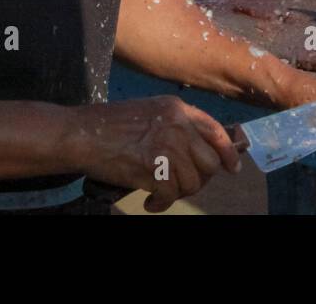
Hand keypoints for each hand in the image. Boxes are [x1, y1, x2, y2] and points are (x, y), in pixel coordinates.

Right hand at [74, 97, 241, 212]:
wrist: (83, 134)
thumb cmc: (111, 124)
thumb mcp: (151, 112)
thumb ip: (175, 125)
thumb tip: (196, 149)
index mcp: (178, 110)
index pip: (216, 132)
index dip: (227, 153)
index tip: (232, 168)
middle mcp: (177, 127)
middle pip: (209, 162)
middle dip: (200, 179)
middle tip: (183, 185)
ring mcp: (166, 148)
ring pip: (192, 182)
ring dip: (178, 193)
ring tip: (161, 193)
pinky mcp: (152, 169)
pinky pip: (170, 196)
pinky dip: (161, 205)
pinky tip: (150, 203)